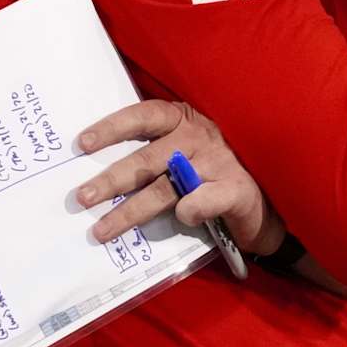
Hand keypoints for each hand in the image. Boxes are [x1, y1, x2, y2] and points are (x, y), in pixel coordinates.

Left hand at [74, 99, 285, 254]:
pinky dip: (190, 210)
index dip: (112, 128)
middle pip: (147, 158)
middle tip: (82, 198)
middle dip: (111, 180)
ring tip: (103, 230)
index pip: (143, 116)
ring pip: (167, 187)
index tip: (82, 144)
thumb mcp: (184, 153)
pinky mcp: (236, 190)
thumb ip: (151, 156)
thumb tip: (96, 178)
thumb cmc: (213, 174)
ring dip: (131, 211)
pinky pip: (204, 201)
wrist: (264, 200)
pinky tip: (181, 218)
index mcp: (184, 121)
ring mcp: (219, 163)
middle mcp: (199, 137)